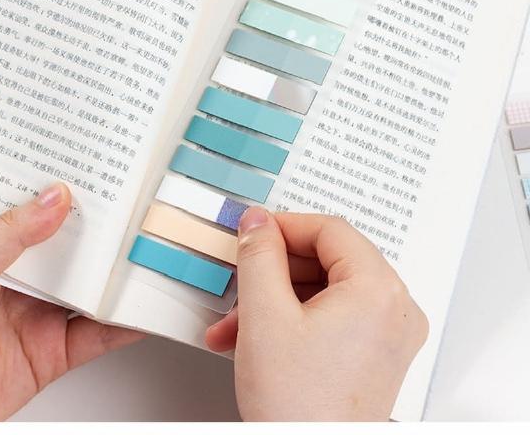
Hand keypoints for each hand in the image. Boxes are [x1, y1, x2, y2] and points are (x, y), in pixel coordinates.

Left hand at [0, 183, 143, 420]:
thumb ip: (7, 234)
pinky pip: (96, 334)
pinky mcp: (53, 350)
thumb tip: (53, 199)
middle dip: (99, 230)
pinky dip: (123, 323)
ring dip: (116, 274)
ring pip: (89, 287)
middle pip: (68, 247)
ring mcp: (37, 314)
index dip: (60, 192)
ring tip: (143, 254)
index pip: (31, 211)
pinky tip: (138, 308)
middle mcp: (16, 278)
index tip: (92, 174)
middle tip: (130, 210)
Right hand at [206, 208, 427, 421]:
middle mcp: (395, 310)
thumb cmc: (298, 408)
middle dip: (272, 273)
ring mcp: (388, 335)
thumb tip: (258, 223)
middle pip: (326, 261)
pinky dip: (292, 320)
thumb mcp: (264, 315)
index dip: (284, 226)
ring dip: (274, 300)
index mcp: (379, 291)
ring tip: (236, 324)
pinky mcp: (376, 355)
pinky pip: (332, 316)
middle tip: (240, 279)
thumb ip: (258, 255)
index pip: (330, 230)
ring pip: (323, 291)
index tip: (253, 233)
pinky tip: (254, 337)